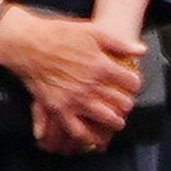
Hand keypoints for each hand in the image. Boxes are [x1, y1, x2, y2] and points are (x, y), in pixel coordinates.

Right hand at [0, 7, 140, 151]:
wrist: (28, 42)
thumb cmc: (61, 34)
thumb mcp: (94, 31)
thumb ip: (120, 43)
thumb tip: (142, 51)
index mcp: (102, 66)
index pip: (131, 83)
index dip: (135, 84)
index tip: (132, 85)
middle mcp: (91, 85)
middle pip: (122, 102)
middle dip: (127, 103)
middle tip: (125, 103)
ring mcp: (75, 99)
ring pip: (105, 118)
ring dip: (115, 121)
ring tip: (117, 121)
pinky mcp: (58, 108)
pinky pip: (77, 129)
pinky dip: (88, 136)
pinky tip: (95, 138)